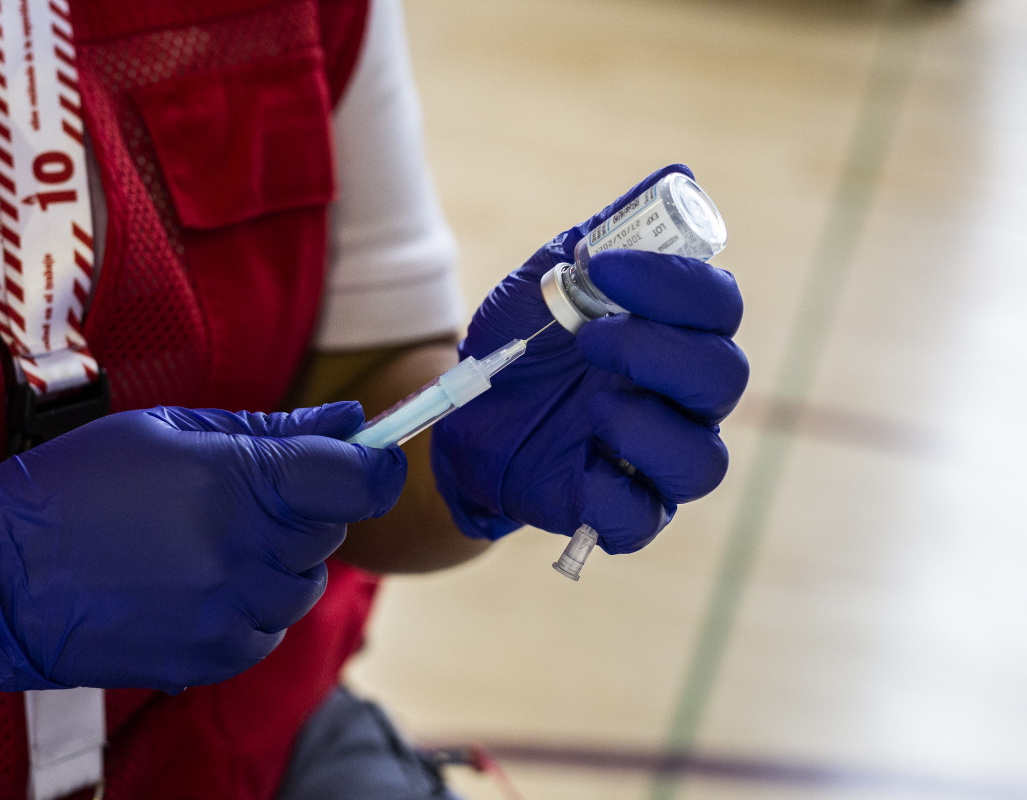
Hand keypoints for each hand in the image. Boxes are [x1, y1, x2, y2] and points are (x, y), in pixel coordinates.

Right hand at [0, 402, 405, 705]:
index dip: (374, 466)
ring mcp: (226, 612)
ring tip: (211, 541)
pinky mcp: (208, 659)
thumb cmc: (76, 485)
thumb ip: (272, 428)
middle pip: (330, 532)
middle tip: (246, 495)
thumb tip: (349, 418)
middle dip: (304, 510)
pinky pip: (268, 632)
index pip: (354, 481)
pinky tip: (199, 584)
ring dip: (278, 562)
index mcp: (234, 481)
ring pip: (303, 587)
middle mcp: (240, 552)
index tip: (372, 458)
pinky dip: (250, 608)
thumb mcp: (170, 429)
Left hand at [431, 165, 747, 553]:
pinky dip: (615, 493)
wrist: (464, 409)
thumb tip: (677, 177)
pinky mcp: (616, 508)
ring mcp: (653, 459)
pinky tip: (581, 456)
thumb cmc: (521, 341)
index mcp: (675, 335)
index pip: (720, 308)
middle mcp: (681, 399)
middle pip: (725, 380)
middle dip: (660, 351)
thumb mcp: (548, 279)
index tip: (606, 268)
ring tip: (591, 407)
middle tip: (591, 338)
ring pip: (703, 461)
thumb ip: (607, 237)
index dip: (676, 285)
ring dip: (648, 426)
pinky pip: (642, 518)